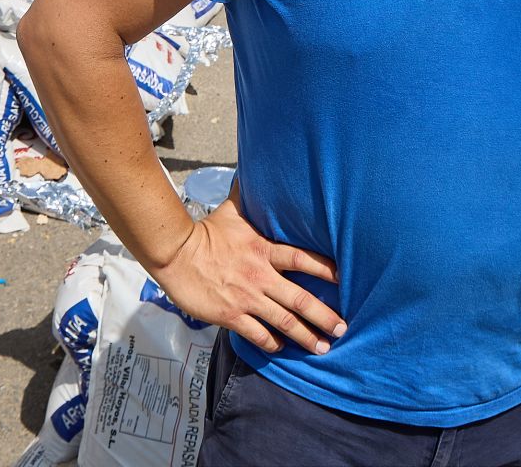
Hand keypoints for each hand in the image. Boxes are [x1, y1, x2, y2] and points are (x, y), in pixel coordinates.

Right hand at [144, 186, 345, 355]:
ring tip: (322, 348)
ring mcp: (246, 298)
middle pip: (301, 299)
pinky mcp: (230, 315)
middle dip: (324, 316)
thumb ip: (247, 197)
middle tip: (342, 329)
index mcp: (264, 250)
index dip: (326, 270)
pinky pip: (258, 334)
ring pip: (284, 321)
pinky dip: (273, 343)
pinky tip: (281, 347)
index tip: (345, 281)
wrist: (175, 254)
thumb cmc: (204, 232)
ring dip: (306, 336)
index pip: (303, 259)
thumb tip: (252, 171)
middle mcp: (260, 276)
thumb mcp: (232, 211)